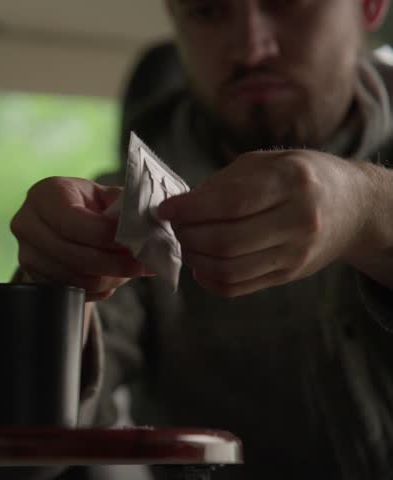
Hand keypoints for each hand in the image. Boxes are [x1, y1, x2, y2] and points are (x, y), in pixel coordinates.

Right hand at [10, 176, 151, 300]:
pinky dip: (98, 289)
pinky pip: (72, 291)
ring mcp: (26, 254)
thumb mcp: (102, 195)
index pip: (73, 222)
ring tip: (129, 270)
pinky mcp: (33, 277)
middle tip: (142, 264)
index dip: (106, 236)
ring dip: (109, 278)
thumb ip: (123, 206)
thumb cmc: (85, 204)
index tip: (136, 240)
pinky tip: (111, 277)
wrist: (59, 220)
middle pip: (74, 255)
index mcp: (44, 195)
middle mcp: (27, 224)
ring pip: (75, 278)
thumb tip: (145, 225)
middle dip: (114, 263)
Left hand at [157, 150, 371, 296]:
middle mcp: (298, 219)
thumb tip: (179, 207)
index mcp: (291, 181)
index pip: (230, 203)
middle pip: (226, 241)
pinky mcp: (289, 275)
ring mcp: (296, 252)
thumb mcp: (266, 163)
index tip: (164, 210)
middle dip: (188, 236)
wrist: (353, 206)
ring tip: (185, 244)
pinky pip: (238, 287)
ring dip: (195, 259)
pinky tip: (199, 265)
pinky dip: (209, 280)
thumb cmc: (298, 177)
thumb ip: (223, 184)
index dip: (189, 210)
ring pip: (229, 268)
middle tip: (174, 227)